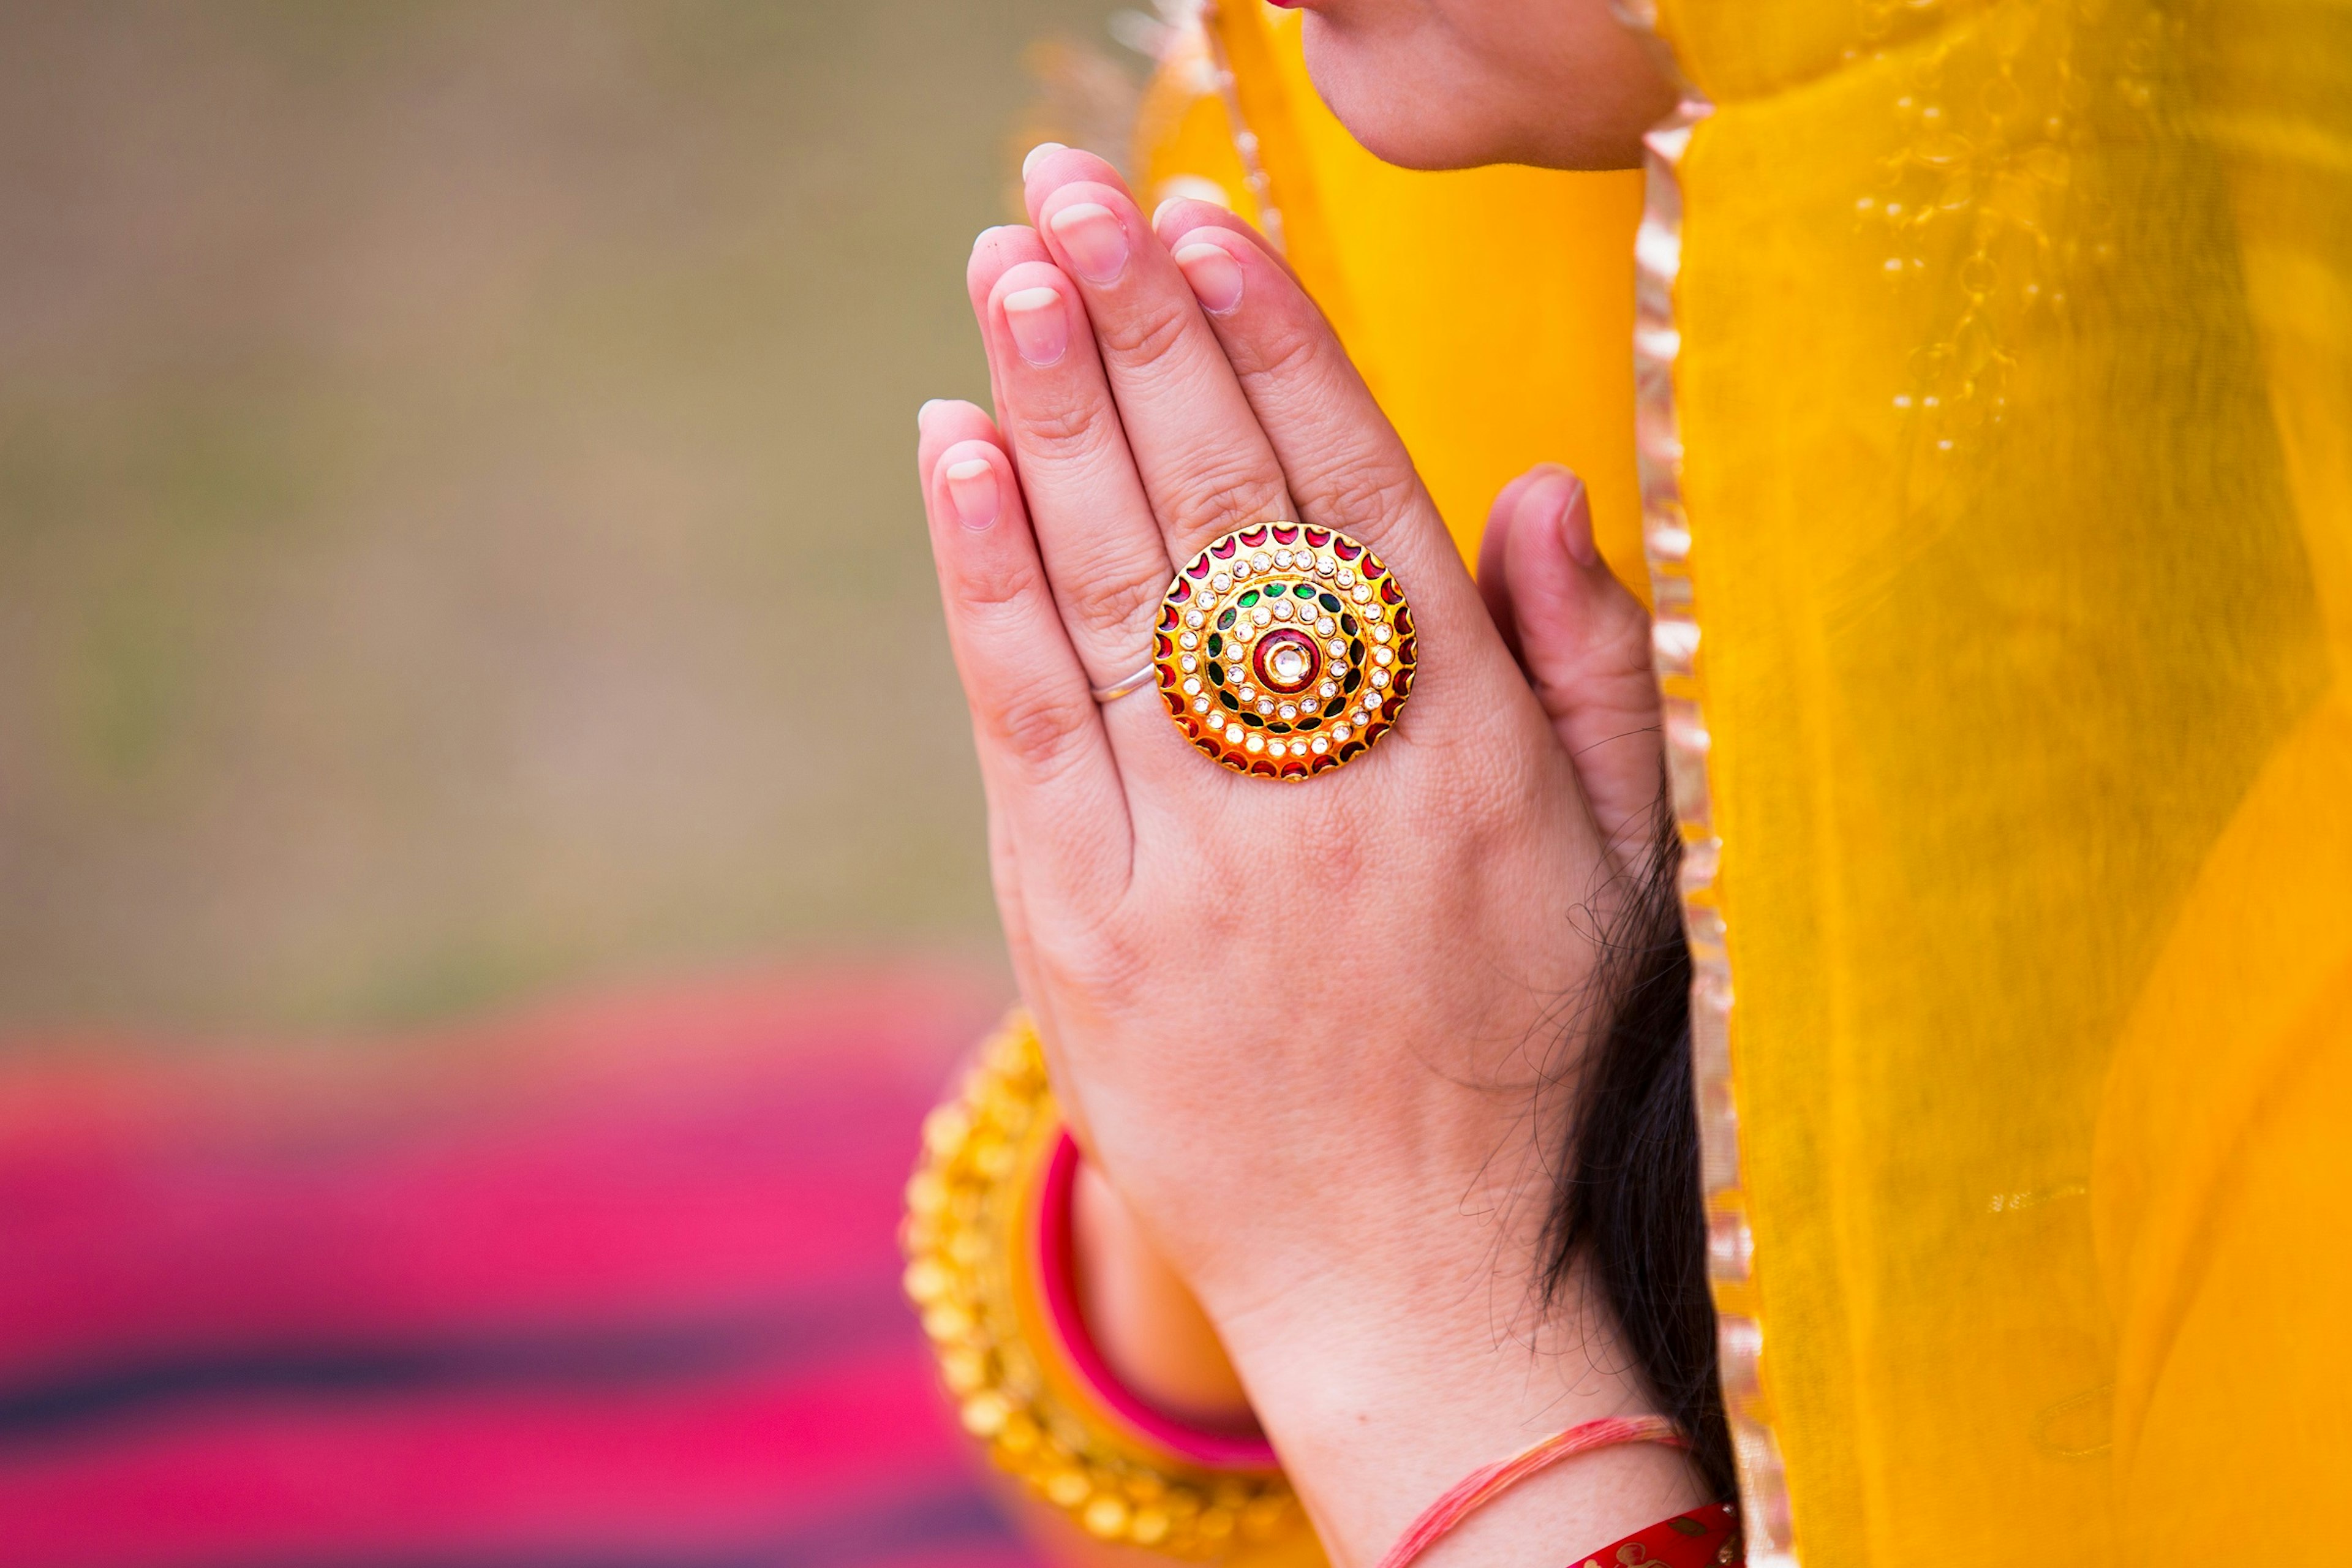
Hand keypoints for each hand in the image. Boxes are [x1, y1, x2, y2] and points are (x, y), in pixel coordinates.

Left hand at [916, 146, 1690, 1562]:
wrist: (1412, 1284)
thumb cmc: (1525, 1065)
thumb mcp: (1629, 878)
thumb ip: (1594, 676)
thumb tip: (1544, 485)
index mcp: (1465, 754)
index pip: (1356, 497)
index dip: (1276, 342)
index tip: (1207, 218)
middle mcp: (1326, 785)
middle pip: (1219, 508)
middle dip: (1139, 331)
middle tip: (1070, 193)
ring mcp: (1193, 856)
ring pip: (1111, 588)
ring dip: (1049, 410)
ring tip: (1006, 262)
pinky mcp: (1084, 932)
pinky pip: (1026, 719)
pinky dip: (987, 574)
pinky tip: (957, 448)